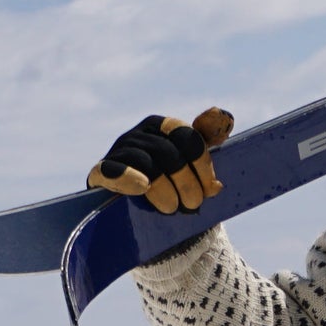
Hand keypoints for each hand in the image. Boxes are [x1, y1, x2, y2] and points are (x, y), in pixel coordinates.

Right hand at [87, 106, 233, 213]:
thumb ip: (206, 140)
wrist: (130, 209)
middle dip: (186, 182)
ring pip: (147, 165)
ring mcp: (118, 151)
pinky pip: (112, 171)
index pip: (187, 136)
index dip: (202, 163)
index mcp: (162, 127)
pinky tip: (142, 187)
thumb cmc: (168, 183)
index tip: (212, 187)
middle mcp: (139, 134)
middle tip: (193, 204)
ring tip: (172, 208)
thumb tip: (225, 116)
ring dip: (164, 189)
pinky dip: (128, 177)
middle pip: (169, 153)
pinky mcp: (100, 172)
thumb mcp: (190, 162)